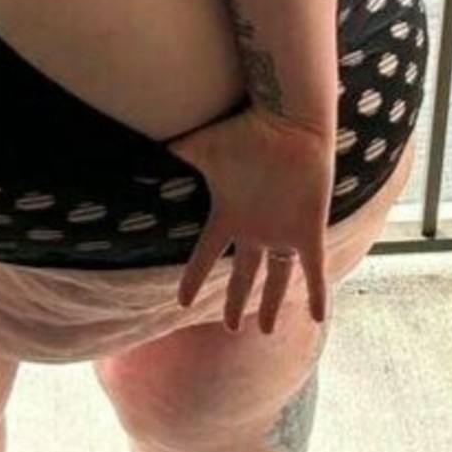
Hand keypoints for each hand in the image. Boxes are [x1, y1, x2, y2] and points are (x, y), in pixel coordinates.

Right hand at [167, 103, 334, 333]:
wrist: (288, 122)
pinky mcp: (308, 230)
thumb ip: (170, 150)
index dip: (194, 279)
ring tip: (268, 329)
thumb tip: (133, 145)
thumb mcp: (199, 147)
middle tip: (231, 328)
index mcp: (229, 215)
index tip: (183, 301)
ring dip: (273, 304)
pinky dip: (317, 293)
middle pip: (244, 275)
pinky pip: (313, 269)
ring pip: (278, 278)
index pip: (205, 255)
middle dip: (238, 300)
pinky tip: (318, 317)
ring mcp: (282, 232)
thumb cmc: (244, 131)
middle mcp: (255, 229)